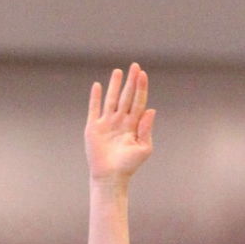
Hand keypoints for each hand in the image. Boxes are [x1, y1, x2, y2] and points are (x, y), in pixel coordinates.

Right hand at [85, 63, 155, 183]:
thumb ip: (147, 129)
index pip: (138, 102)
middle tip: (135, 66)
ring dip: (114, 85)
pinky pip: (94, 109)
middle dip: (131, 82)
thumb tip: (151, 110)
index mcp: (133, 126)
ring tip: (118, 71)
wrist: (110, 177)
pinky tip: (97, 86)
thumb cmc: (128, 166)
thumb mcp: (143, 149)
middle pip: (126, 97)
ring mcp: (107, 123)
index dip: (141, 88)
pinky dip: (95, 98)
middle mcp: (120, 121)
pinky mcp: (94, 127)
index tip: (143, 74)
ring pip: (111, 99)